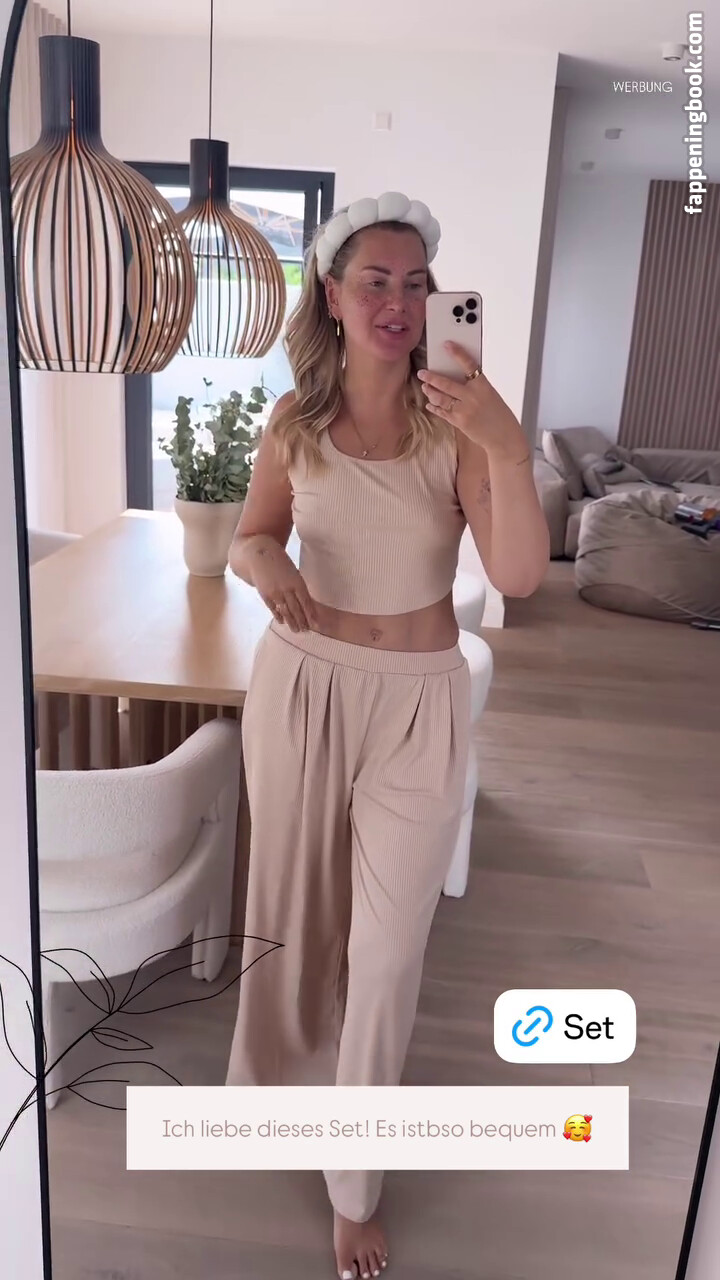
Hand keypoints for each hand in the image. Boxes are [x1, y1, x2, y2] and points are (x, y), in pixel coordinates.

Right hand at [250, 540, 318, 631]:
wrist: (258, 553)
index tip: (315, 624)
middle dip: (302, 621)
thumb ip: (297, 585)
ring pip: (286, 611)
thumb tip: (304, 599)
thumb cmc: (278, 560)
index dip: (310, 614)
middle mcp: (287, 588)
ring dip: (291, 622)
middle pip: (297, 609)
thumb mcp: (292, 571)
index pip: (306, 602)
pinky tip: (282, 621)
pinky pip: (273, 608)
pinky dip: (278, 615)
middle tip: (306, 630)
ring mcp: (275, 592)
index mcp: (297, 581)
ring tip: (296, 630)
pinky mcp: (265, 594)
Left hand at [418, 342, 527, 461]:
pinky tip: (430, 404)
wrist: (504, 437)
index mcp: (483, 386)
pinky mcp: (459, 422)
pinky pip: (442, 412)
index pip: (468, 365)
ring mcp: (464, 410)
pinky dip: (435, 407)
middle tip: (422, 372)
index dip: (457, 353)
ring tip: (425, 386)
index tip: (447, 345)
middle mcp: (472, 397)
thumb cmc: (499, 415)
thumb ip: (475, 387)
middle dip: (431, 377)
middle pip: (446, 384)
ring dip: (430, 392)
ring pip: (441, 398)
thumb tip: (458, 379)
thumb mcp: (490, 395)